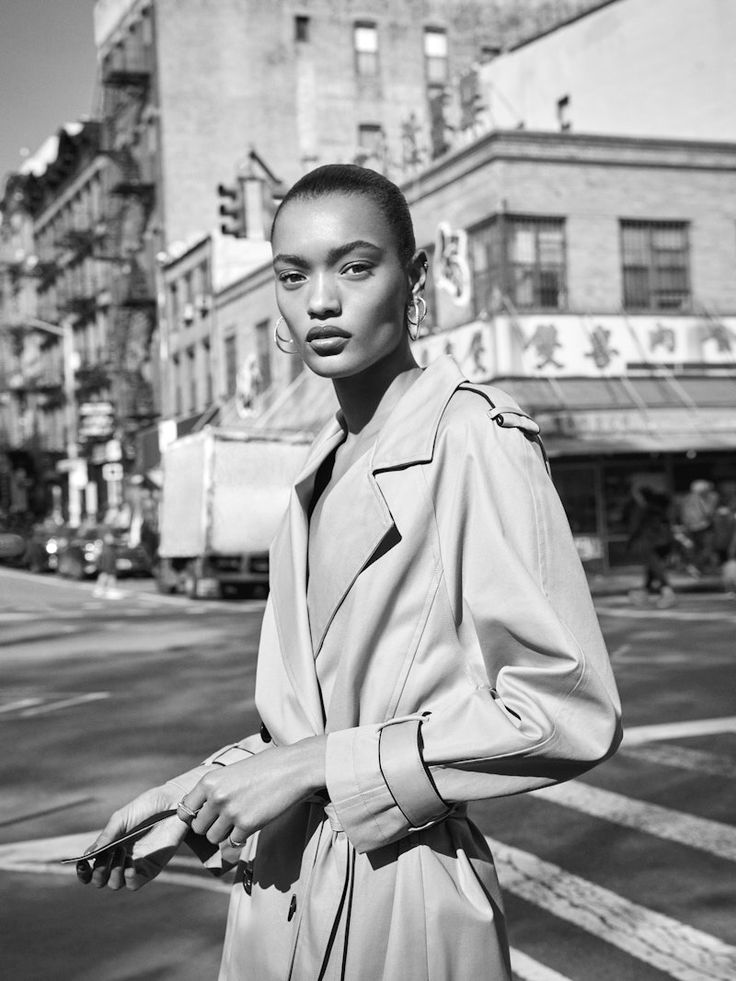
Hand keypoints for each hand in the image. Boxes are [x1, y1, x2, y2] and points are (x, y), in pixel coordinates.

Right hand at [79, 786, 188, 890]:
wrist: (173, 803)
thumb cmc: (147, 806)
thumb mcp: (122, 818)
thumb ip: (107, 836)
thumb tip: (88, 856)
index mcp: (111, 846)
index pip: (91, 867)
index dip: (83, 872)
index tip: (81, 865)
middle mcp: (121, 858)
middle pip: (100, 880)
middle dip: (98, 873)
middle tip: (106, 856)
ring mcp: (136, 865)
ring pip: (115, 884)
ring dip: (113, 872)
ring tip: (122, 851)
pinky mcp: (151, 868)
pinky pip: (134, 884)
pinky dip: (128, 877)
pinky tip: (130, 863)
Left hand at [181, 736, 325, 847]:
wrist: (295, 768)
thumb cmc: (267, 766)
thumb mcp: (234, 771)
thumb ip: (217, 789)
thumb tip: (206, 810)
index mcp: (210, 781)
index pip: (186, 808)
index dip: (194, 815)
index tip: (205, 816)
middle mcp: (216, 797)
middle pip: (199, 827)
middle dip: (211, 826)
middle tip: (226, 820)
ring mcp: (231, 812)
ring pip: (214, 838)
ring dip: (225, 834)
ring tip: (239, 821)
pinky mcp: (247, 825)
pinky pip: (233, 842)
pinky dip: (241, 837)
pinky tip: (252, 823)